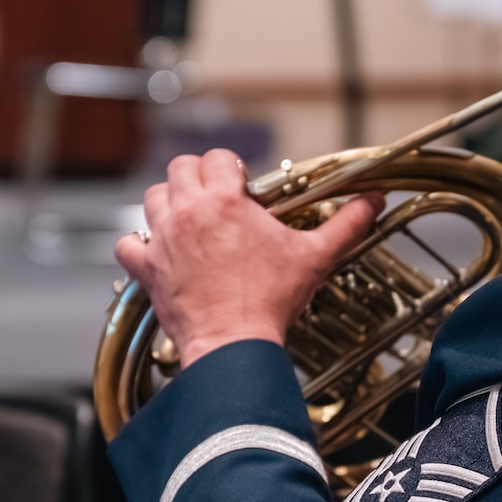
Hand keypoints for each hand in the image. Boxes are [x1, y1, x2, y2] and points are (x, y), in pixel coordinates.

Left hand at [113, 150, 382, 368]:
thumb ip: (345, 224)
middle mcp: (188, 212)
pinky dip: (138, 246)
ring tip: (189, 220)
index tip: (242, 189)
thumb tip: (373, 203)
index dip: (231, 169)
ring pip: (152, 198)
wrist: (234, 343)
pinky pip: (128, 245)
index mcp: (225, 200)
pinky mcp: (148, 269)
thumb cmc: (270, 301)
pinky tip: (156, 252)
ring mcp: (163, 239)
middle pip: (179, 168)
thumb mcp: (314, 257)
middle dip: (197, 177)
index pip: (218, 158)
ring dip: (168, 203)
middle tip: (215, 198)